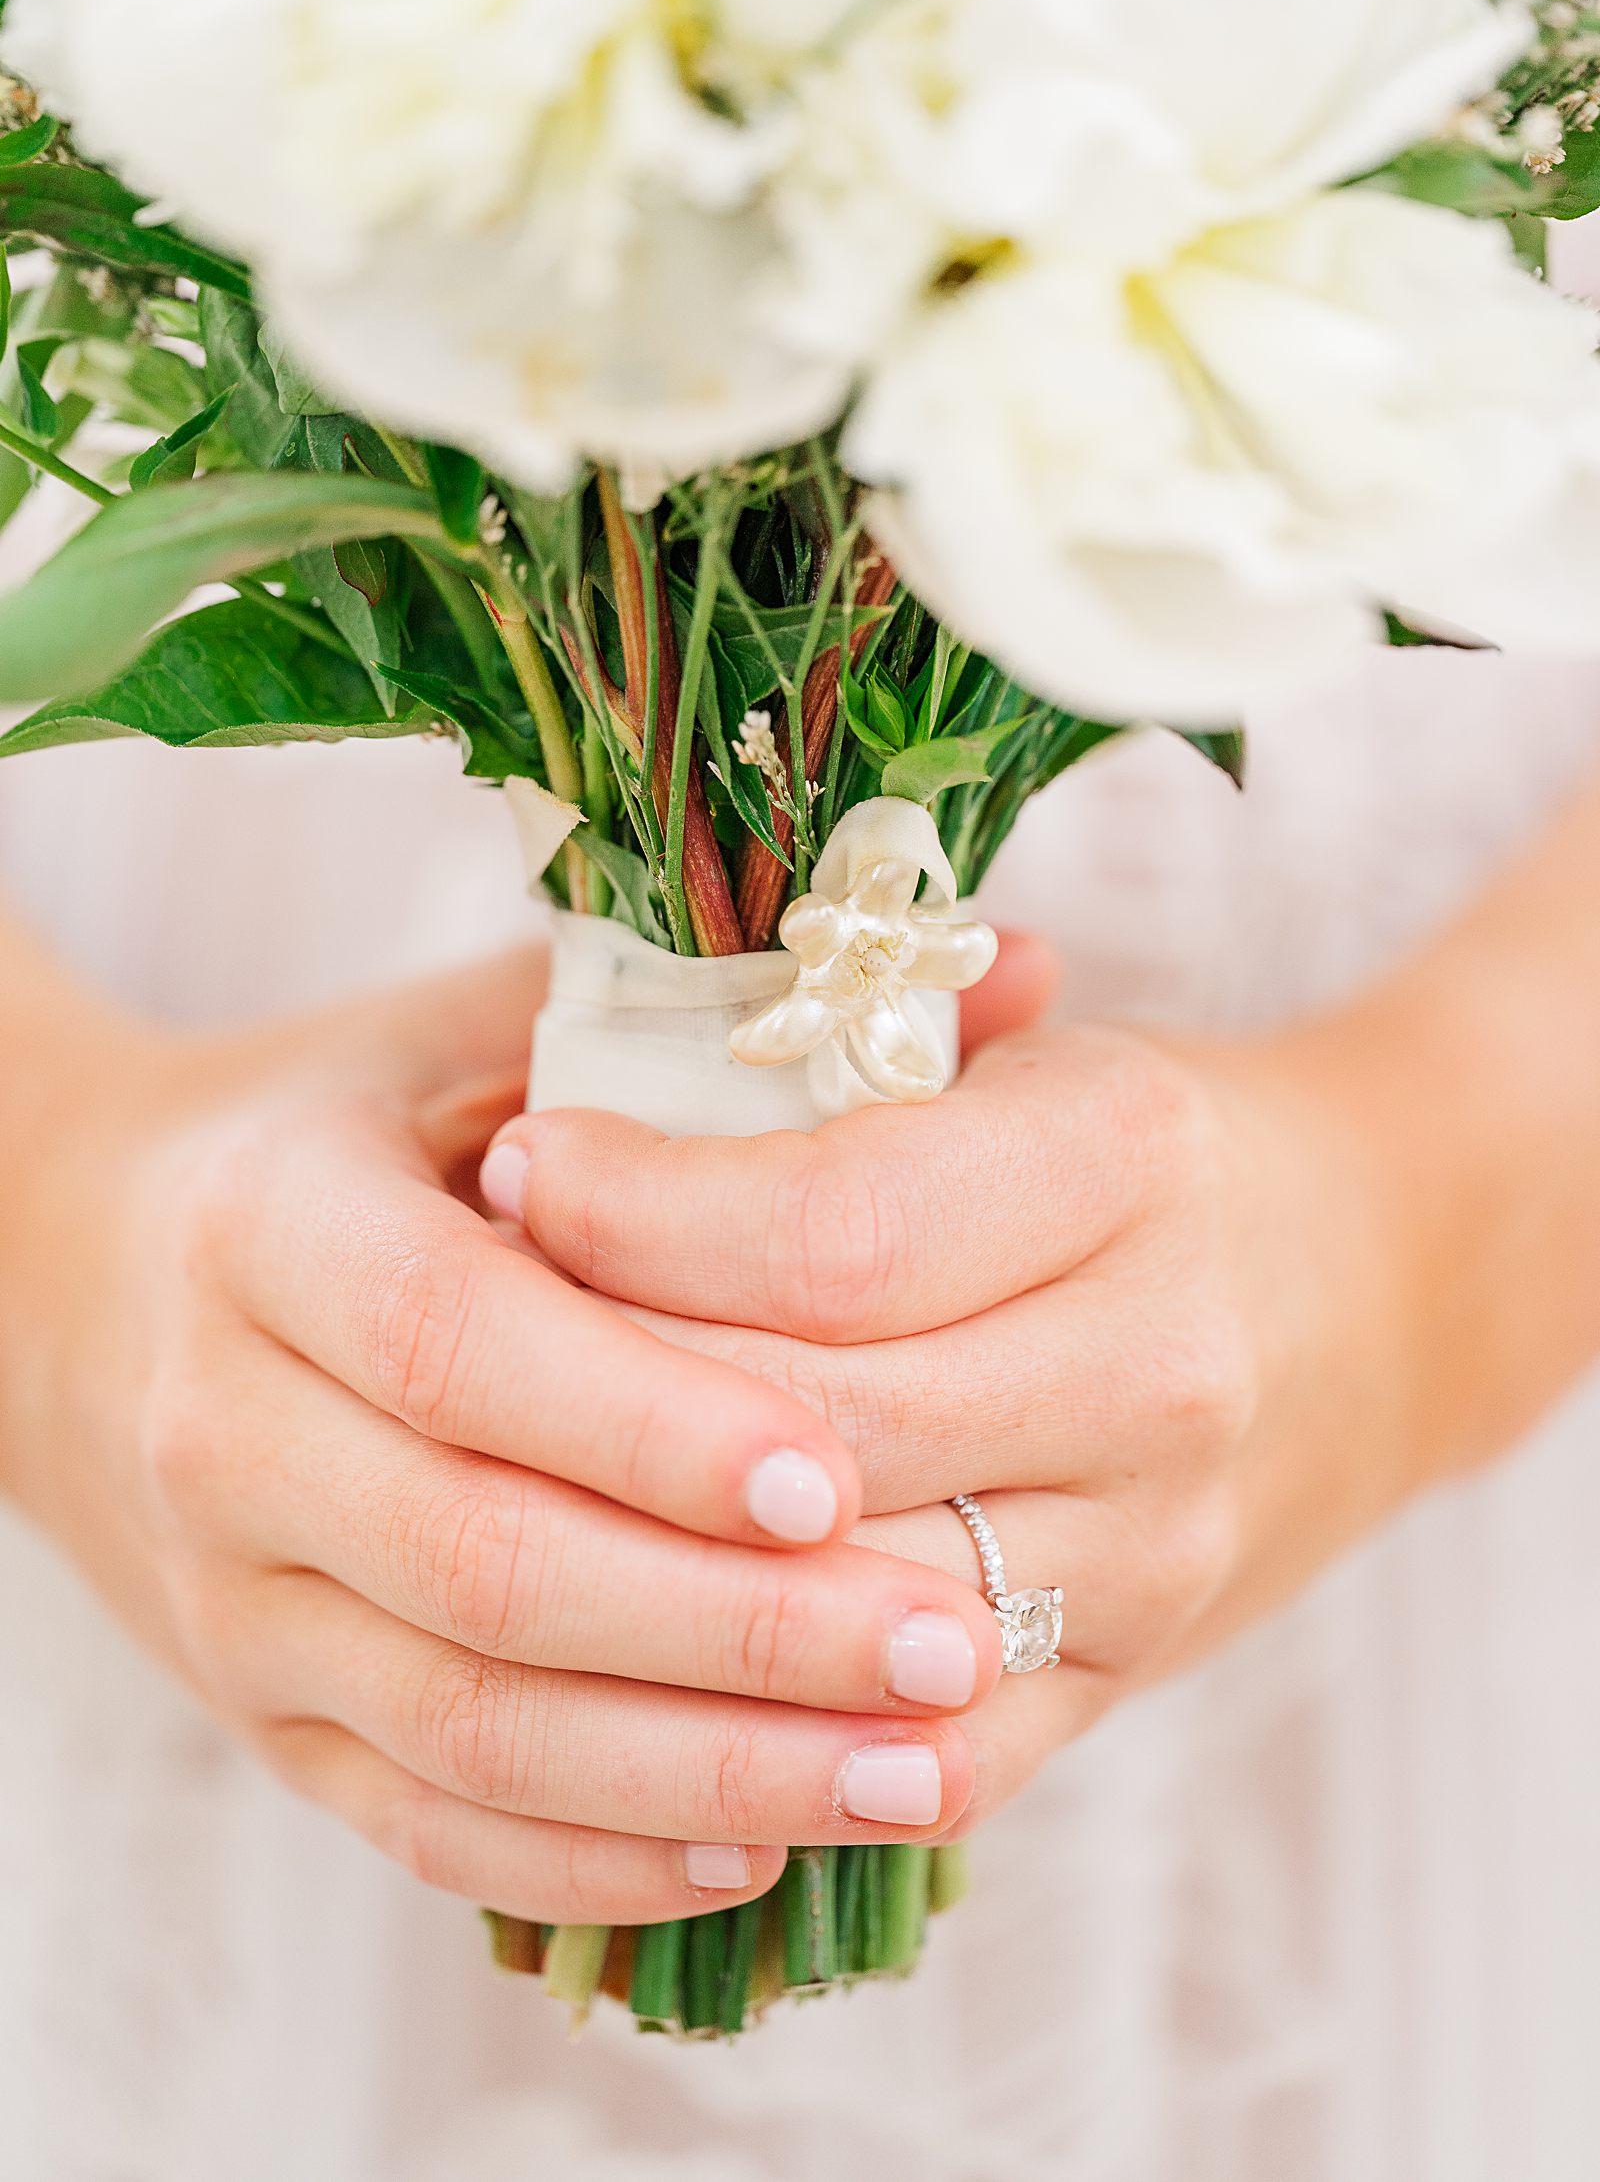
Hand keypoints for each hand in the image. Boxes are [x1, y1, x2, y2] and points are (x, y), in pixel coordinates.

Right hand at [0, 948, 999, 1925]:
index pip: (456, 1344)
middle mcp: (227, 1428)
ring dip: (697, 1767)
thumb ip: (719, 1009)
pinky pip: (420, 1816)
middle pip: (481, 1563)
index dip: (643, 1418)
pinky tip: (755, 1849)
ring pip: (467, 1723)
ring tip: (910, 1774)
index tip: (832, 1471)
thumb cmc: (339, 1127)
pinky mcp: (257, 1711)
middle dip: (726, 1627)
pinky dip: (589, 1853)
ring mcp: (233, 1596)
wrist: (67, 1271)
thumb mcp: (482, 1028)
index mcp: (271, 1227)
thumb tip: (1031, 965)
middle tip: (949, 1646)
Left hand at [485, 948, 1435, 1838]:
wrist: (1373, 1287)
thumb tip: (571, 1097)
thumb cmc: (1146, 1148)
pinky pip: (921, 1750)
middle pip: (817, 1430)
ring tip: (518, 1489)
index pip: (833, 1232)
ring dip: (656, 1568)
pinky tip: (637, 1662)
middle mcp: (1158, 1363)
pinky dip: (768, 1728)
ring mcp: (1154, 1545)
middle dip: (607, 1393)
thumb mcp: (1019, 1062)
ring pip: (847, 1607)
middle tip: (466, 1343)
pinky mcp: (1128, 1671)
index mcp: (1124, 1161)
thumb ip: (829, 1070)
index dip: (641, 1217)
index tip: (519, 1170)